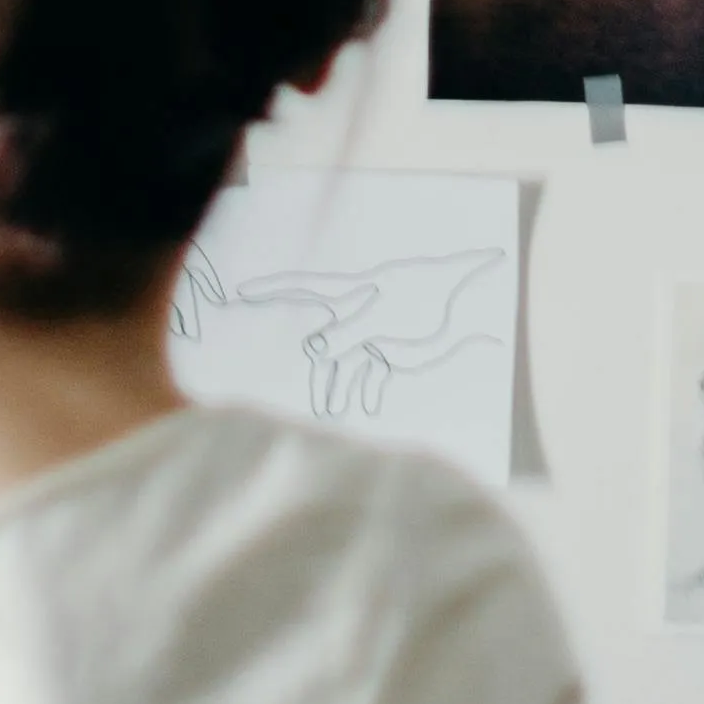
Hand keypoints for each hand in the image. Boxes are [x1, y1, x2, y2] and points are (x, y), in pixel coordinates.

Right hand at [228, 247, 507, 422]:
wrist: (461, 303)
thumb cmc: (421, 298)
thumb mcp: (382, 316)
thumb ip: (347, 334)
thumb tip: (311, 349)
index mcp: (348, 295)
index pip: (301, 288)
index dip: (271, 289)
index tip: (242, 290)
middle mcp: (354, 315)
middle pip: (325, 348)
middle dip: (321, 379)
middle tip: (320, 410)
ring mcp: (371, 334)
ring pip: (346, 366)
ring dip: (341, 391)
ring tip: (336, 415)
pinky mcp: (390, 349)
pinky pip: (372, 374)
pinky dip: (369, 391)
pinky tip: (369, 408)